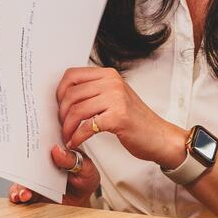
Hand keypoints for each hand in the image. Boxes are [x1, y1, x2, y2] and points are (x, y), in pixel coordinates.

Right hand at [7, 145, 99, 206]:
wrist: (81, 202)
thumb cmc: (84, 181)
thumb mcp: (86, 168)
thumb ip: (73, 160)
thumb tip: (57, 150)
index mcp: (57, 151)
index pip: (44, 140)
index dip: (36, 138)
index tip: (32, 140)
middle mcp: (42, 163)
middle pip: (27, 158)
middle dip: (23, 162)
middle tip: (26, 170)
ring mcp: (34, 177)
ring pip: (21, 176)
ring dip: (20, 183)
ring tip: (25, 191)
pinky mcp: (30, 191)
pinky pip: (18, 192)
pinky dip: (17, 194)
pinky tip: (20, 196)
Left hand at [56, 66, 186, 167]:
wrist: (158, 135)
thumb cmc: (135, 119)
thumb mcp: (115, 96)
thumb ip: (95, 91)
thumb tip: (65, 96)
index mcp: (109, 74)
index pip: (72, 75)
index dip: (60, 92)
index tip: (59, 107)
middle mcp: (112, 82)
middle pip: (71, 94)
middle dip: (61, 114)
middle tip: (63, 126)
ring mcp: (116, 98)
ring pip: (76, 110)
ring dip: (67, 128)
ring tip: (68, 136)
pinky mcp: (118, 117)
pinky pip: (86, 127)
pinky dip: (77, 137)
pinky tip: (76, 143)